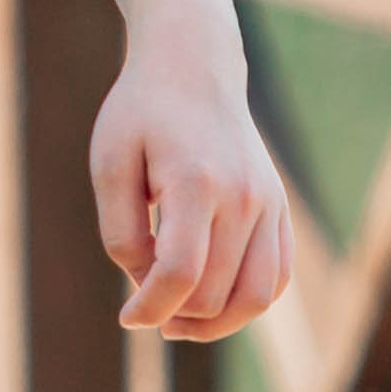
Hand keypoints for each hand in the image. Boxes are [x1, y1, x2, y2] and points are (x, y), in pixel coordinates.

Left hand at [92, 21, 295, 340]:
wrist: (194, 67)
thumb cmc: (141, 115)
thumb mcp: (110, 166)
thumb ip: (122, 233)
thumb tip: (147, 288)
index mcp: (196, 182)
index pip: (181, 273)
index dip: (150, 307)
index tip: (127, 317)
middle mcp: (243, 196)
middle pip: (215, 292)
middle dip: (174, 315)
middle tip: (142, 307)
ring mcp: (269, 203)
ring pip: (258, 296)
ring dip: (217, 324)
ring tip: (178, 321)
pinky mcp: (280, 207)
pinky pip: (278, 276)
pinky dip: (247, 302)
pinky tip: (211, 301)